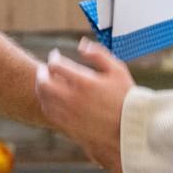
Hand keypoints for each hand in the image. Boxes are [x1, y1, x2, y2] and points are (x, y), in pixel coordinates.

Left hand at [36, 38, 133, 172]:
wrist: (131, 127)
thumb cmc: (126, 97)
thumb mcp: (118, 70)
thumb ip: (98, 54)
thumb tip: (81, 45)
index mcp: (85, 82)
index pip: (56, 65)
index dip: (53, 57)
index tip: (55, 55)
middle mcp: (73, 99)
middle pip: (44, 82)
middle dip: (41, 72)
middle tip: (44, 68)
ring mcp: (69, 114)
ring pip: (44, 99)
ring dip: (41, 87)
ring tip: (45, 82)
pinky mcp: (69, 126)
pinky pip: (49, 113)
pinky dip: (46, 103)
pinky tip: (51, 99)